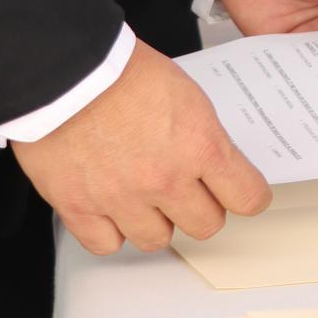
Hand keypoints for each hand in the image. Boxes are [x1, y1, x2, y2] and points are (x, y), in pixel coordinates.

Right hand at [11, 41, 271, 253]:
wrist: (69, 73)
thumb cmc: (125, 74)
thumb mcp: (190, 98)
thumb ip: (204, 138)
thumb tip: (216, 164)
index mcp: (199, 147)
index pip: (246, 197)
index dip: (248, 197)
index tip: (243, 194)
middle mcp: (164, 180)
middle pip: (205, 225)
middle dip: (203, 209)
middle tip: (192, 193)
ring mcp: (121, 198)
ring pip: (156, 240)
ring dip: (157, 222)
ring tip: (148, 200)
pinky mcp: (79, 207)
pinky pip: (106, 244)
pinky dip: (111, 232)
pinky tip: (113, 211)